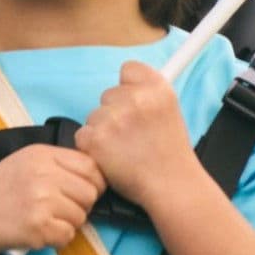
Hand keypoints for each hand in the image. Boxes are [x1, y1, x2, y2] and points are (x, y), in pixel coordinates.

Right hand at [0, 144, 102, 254]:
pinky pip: (67, 236)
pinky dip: (56, 239)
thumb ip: (56, 164)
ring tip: (44, 220)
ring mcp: (40, 201)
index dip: (92, 183)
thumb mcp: (23, 163)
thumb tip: (95, 178)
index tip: (78, 192)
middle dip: (80, 206)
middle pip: (90, 194)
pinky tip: (38, 232)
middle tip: (59, 210)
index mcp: (42, 155)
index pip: (91, 167)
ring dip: (67, 224)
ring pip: (81, 217)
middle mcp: (43, 174)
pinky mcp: (37, 227)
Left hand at [76, 61, 207, 212]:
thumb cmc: (170, 155)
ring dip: (103, 131)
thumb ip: (147, 95)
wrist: (171, 186)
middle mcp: (135, 98)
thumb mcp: (170, 112)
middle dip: (115, 113)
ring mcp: (113, 118)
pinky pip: (82, 135)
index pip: (129, 68)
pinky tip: (112, 158)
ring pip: (93, 116)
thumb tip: (126, 84)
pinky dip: (91, 147)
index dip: (128, 87)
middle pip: (108, 95)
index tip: (132, 101)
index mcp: (157, 88)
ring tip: (125, 150)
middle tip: (132, 136)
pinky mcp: (95, 138)